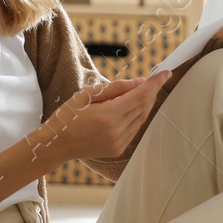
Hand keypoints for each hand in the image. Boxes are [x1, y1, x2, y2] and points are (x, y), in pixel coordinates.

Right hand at [33, 71, 173, 162]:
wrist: (56, 144)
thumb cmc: (67, 116)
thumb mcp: (86, 95)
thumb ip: (114, 88)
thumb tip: (138, 82)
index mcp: (108, 115)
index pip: (140, 95)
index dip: (155, 83)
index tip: (165, 73)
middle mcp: (117, 130)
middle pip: (144, 106)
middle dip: (152, 91)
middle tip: (158, 78)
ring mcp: (119, 142)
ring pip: (142, 118)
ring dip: (146, 103)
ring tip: (146, 90)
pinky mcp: (118, 149)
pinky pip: (135, 128)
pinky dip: (138, 115)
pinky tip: (135, 106)